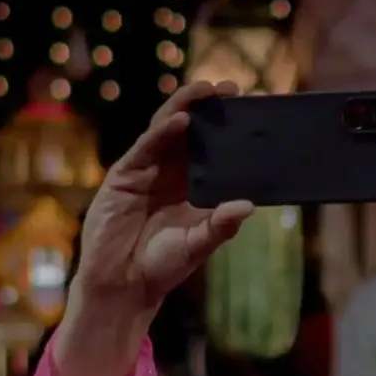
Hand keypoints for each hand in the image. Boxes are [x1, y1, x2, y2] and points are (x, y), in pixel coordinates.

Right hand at [70, 80, 252, 312]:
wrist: (122, 287)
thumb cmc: (161, 267)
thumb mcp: (198, 245)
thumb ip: (221, 226)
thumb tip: (248, 205)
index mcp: (190, 186)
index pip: (212, 148)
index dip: (228, 128)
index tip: (253, 110)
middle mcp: (169, 173)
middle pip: (190, 130)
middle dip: (209, 106)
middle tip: (233, 88)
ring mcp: (145, 171)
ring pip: (166, 129)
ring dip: (186, 107)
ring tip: (208, 90)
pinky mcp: (124, 176)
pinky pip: (145, 148)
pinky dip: (162, 132)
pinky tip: (182, 120)